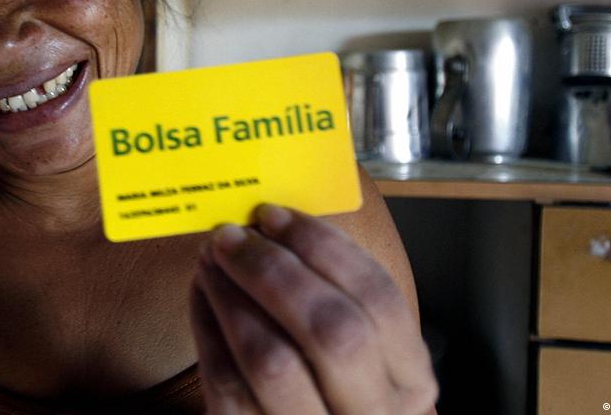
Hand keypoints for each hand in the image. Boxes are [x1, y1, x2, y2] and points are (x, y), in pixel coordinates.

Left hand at [190, 205, 437, 414]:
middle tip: (233, 235)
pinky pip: (226, 380)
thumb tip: (274, 225)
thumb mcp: (360, 351)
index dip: (324, 247)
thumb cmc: (326, 383)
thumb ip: (334, 293)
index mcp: (408, 380)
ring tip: (211, 259)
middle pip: (332, 330)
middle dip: (274, 270)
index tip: (275, 215)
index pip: (380, 298)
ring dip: (232, 294)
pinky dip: (208, 325)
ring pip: (271, 359)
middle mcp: (371, 412)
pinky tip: (203, 293)